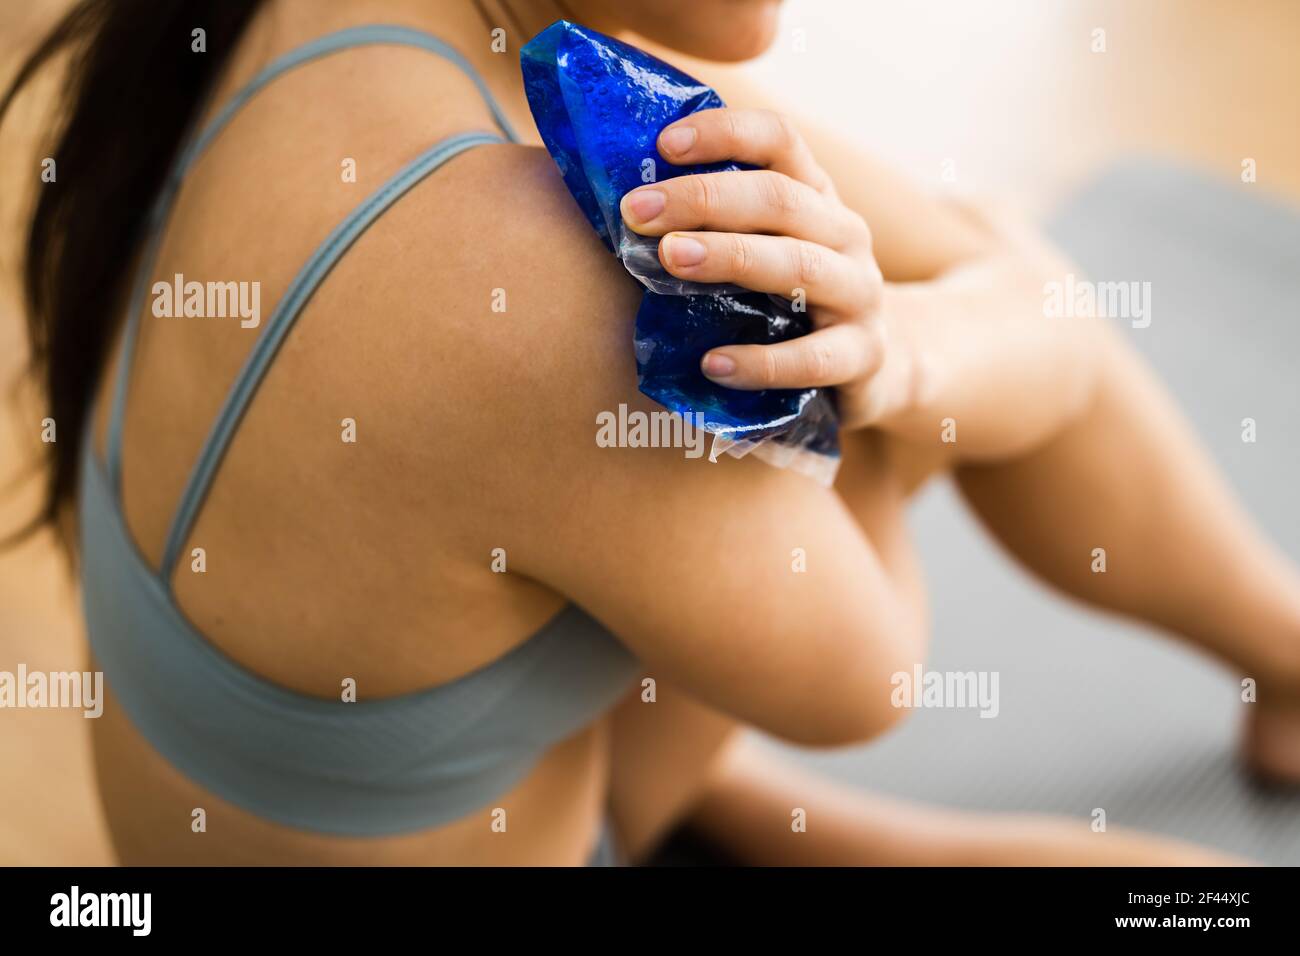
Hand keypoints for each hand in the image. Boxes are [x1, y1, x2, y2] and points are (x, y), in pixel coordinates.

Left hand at [619, 108, 912, 429]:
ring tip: (669, 259)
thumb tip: (625, 208)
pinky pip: (813, 358)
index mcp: (815, 195)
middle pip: (779, 199)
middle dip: (703, 198)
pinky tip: (712, 364)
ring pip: (799, 265)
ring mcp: (860, 293)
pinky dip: (761, 362)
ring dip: (729, 256)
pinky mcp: (864, 355)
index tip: (664, 144)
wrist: (872, 365)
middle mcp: (845, 233)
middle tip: (637, 211)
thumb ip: (716, 224)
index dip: (724, 133)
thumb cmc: (793, 299)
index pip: (779, 140)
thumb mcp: (766, 247)